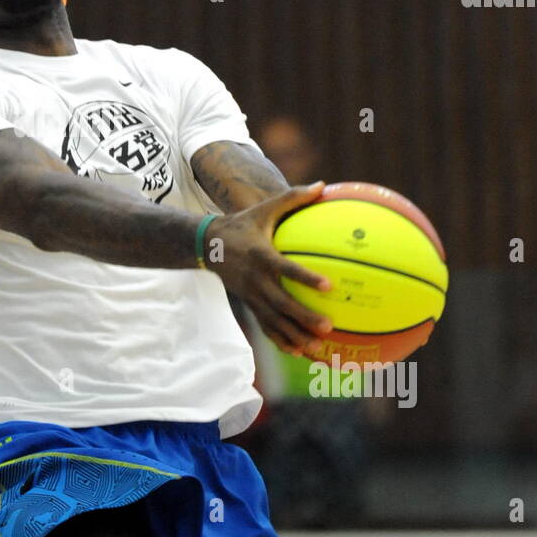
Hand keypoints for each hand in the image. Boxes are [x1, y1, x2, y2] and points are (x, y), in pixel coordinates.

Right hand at [203, 182, 333, 355]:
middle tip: (328, 326)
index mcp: (262, 256)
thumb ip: (292, 197)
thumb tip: (323, 185)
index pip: (286, 269)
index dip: (306, 278)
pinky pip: (265, 325)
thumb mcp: (264, 208)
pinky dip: (280, 339)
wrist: (208, 244)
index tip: (329, 287)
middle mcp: (255, 279)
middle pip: (281, 303)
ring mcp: (250, 295)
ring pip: (274, 320)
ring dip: (294, 335)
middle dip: (304, 317)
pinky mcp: (248, 304)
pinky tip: (297, 352)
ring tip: (316, 348)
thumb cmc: (243, 224)